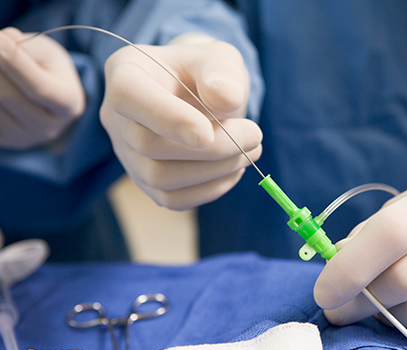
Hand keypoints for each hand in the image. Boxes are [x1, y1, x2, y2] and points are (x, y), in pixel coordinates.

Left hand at [0, 27, 84, 148]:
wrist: (50, 100)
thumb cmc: (49, 70)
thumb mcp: (47, 52)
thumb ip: (26, 46)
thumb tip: (0, 45)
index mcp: (68, 105)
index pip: (38, 87)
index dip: (14, 62)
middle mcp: (49, 128)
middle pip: (7, 96)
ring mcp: (26, 138)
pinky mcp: (5, 141)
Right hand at [100, 40, 261, 209]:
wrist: (203, 97)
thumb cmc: (207, 74)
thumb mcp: (220, 59)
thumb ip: (222, 72)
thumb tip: (225, 100)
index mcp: (126, 72)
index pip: (129, 96)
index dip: (168, 118)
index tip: (208, 133)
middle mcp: (116, 116)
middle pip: (150, 145)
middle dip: (211, 148)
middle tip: (254, 136)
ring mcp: (128, 153)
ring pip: (161, 178)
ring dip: (216, 170)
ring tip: (250, 151)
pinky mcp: (146, 181)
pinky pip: (173, 199)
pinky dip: (211, 189)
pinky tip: (233, 168)